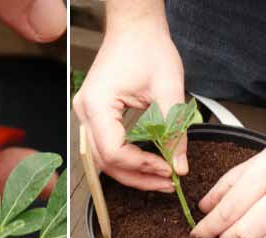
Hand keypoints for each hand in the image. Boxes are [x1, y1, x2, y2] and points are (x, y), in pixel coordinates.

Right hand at [72, 1, 185, 191]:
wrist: (135, 27)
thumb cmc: (147, 47)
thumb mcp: (169, 89)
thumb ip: (174, 130)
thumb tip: (180, 166)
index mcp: (97, 104)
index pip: (114, 152)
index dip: (142, 166)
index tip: (169, 170)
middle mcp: (85, 111)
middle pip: (106, 162)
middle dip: (139, 177)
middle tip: (169, 182)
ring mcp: (87, 114)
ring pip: (105, 159)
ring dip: (134, 172)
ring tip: (163, 177)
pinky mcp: (96, 115)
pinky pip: (108, 146)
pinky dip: (129, 158)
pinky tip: (150, 163)